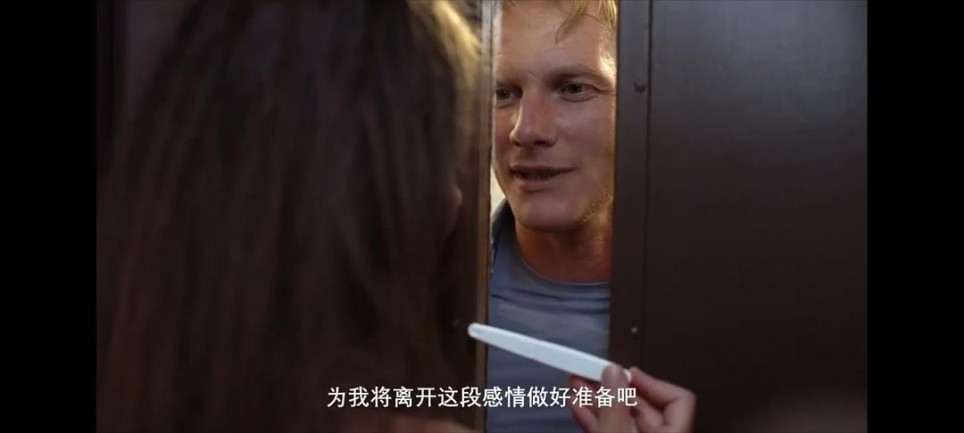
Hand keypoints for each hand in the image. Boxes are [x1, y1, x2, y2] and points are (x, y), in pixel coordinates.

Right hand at [569, 364, 695, 432]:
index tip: (624, 372)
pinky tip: (579, 403)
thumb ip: (614, 408)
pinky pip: (611, 432)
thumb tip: (613, 374)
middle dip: (612, 387)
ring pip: (622, 419)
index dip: (651, 382)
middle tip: (591, 371)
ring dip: (598, 400)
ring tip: (577, 382)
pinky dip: (595, 418)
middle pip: (643, 407)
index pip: (678, 400)